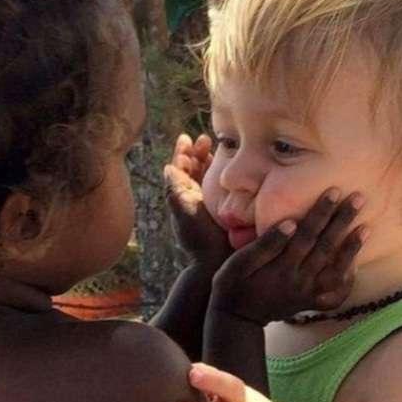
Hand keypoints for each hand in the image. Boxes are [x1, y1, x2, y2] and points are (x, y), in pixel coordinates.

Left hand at [165, 133, 230, 267]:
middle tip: (204, 139)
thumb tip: (167, 167)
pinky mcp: (228, 206)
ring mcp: (212, 202)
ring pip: (210, 174)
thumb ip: (174, 190)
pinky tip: (233, 162)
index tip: (186, 138)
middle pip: (195, 168)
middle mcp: (196, 197)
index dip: (182, 152)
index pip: (180, 169)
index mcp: (182, 196)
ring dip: (211, 158)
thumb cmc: (199, 239)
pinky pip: (225, 185)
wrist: (219, 262)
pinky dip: (226, 172)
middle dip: (198, 152)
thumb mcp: (183, 212)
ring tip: (217, 145)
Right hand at [209, 189, 367, 325]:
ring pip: (336, 271)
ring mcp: (306, 295)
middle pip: (325, 248)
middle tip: (358, 199)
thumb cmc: (232, 285)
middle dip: (342, 222)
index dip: (321, 213)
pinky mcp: (309, 304)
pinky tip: (354, 264)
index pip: (306, 235)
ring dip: (351, 248)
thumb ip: (265, 244)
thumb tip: (290, 223)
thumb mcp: (239, 262)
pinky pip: (335, 295)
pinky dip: (347, 280)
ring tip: (365, 227)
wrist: (236, 319)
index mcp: (281, 268)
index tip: (334, 192)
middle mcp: (299, 282)